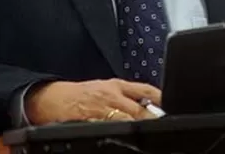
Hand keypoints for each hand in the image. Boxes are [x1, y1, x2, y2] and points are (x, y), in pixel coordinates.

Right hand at [26, 79, 161, 124]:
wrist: (51, 98)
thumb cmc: (81, 95)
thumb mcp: (107, 88)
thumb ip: (128, 95)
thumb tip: (153, 104)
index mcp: (118, 85)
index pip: (147, 91)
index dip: (162, 99)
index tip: (173, 108)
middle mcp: (112, 96)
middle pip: (140, 109)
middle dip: (153, 118)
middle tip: (163, 126)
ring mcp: (101, 110)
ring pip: (126, 120)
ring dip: (138, 126)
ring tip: (148, 134)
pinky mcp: (90, 122)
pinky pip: (107, 129)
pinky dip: (118, 133)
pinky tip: (124, 138)